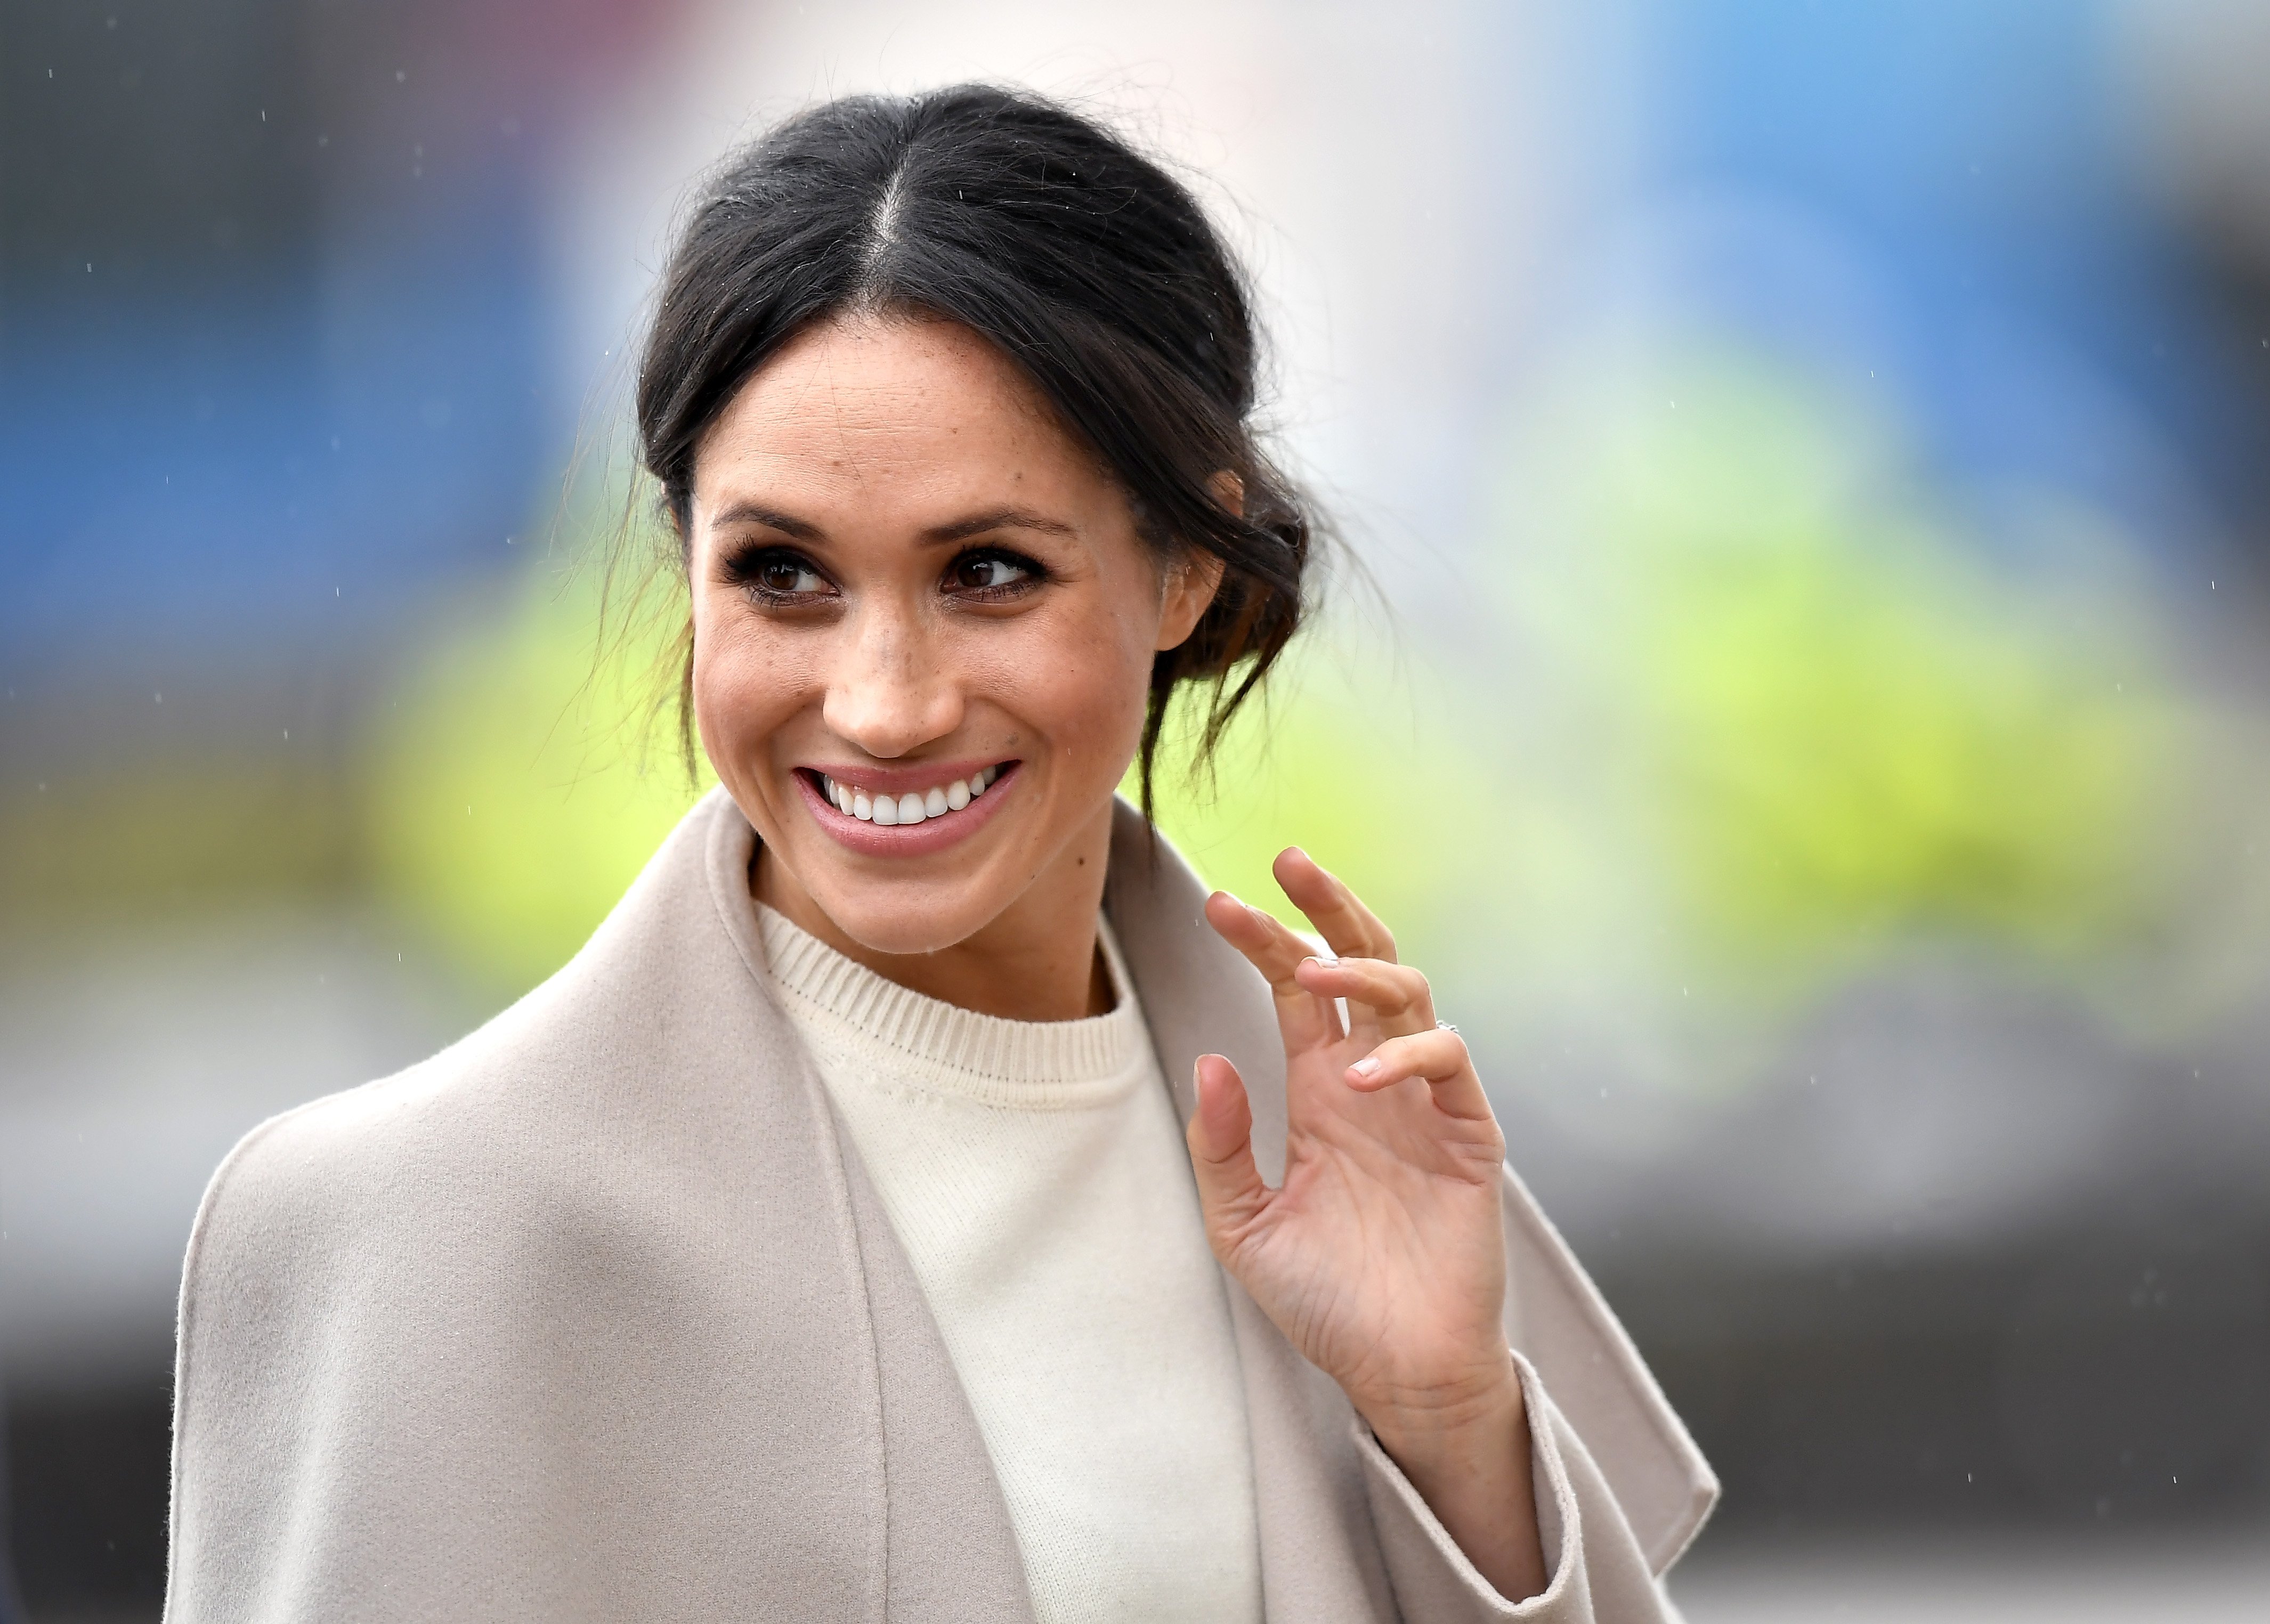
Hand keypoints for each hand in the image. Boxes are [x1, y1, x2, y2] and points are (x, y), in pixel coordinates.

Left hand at [1187, 848, 1545, 1600]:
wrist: (1395, 1371)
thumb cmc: (1324, 1300)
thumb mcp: (1243, 1226)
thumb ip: (1220, 1147)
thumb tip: (1210, 1057)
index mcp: (1318, 1088)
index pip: (1291, 990)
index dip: (1261, 940)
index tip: (1217, 903)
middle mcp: (1372, 1079)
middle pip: (1359, 962)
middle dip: (1329, 907)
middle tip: (1289, 861)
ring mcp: (1424, 1101)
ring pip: (1409, 994)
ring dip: (1359, 972)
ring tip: (1307, 976)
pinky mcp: (1468, 1134)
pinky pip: (1449, 1062)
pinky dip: (1405, 1054)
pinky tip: (1360, 1077)